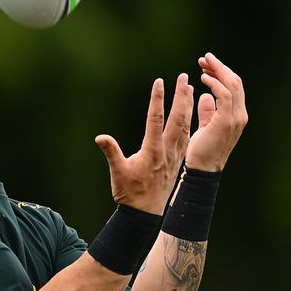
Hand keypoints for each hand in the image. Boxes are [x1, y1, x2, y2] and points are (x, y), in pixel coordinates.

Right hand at [95, 73, 193, 214]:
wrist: (145, 213)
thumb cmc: (129, 193)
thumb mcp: (117, 172)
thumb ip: (111, 152)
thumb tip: (100, 137)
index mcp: (152, 151)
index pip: (155, 119)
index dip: (157, 100)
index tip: (159, 82)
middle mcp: (167, 150)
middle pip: (177, 118)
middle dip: (180, 96)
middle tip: (183, 77)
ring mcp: (175, 155)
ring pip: (185, 125)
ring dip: (188, 105)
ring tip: (189, 87)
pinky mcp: (178, 159)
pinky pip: (187, 135)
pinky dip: (190, 120)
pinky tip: (190, 112)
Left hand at [185, 53, 247, 171]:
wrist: (202, 170)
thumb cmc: (201, 152)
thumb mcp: (205, 127)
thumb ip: (207, 111)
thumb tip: (204, 96)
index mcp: (236, 116)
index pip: (234, 88)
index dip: (221, 73)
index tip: (206, 65)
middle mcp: (240, 115)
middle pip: (235, 82)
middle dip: (220, 67)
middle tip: (205, 57)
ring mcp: (235, 118)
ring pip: (232, 85)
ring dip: (217, 71)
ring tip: (203, 63)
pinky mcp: (226, 121)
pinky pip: (224, 95)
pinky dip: (214, 84)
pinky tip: (203, 78)